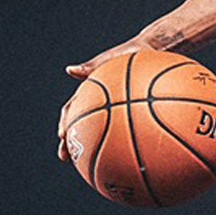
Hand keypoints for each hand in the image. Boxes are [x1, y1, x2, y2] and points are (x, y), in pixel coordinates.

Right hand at [56, 37, 153, 161]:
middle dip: (72, 142)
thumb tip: (70, 70)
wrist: (153, 51)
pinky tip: (131, 156)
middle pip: (82, 125)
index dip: (65, 123)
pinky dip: (125, 142)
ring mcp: (117, 108)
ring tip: (90, 163)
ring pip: (103, 131)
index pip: (72, 110)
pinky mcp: (133, 111)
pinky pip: (128, 128)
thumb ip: (91, 66)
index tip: (62, 136)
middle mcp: (101, 102)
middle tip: (65, 156)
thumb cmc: (130, 53)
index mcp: (91, 91)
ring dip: (94, 147)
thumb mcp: (111, 58)